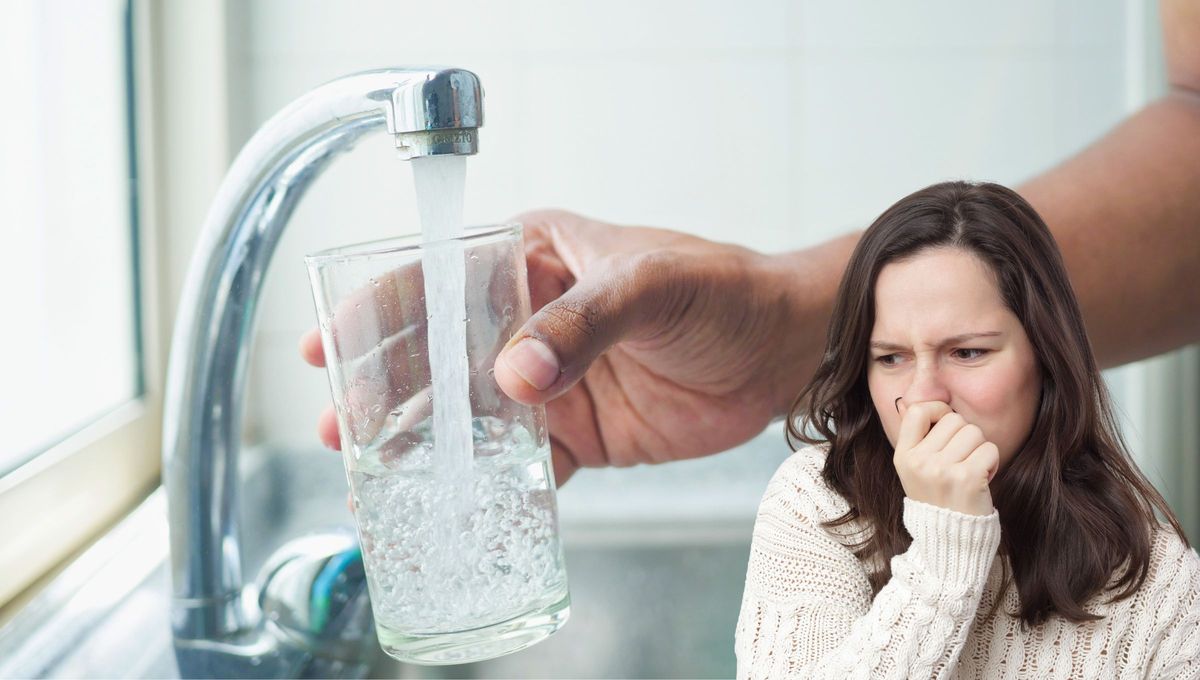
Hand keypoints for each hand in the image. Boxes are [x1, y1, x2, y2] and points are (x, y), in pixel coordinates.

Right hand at [301, 209, 823, 483]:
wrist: (783, 349)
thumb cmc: (721, 289)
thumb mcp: (650, 286)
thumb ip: (583, 323)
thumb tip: (516, 376)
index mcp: (532, 259)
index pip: (438, 278)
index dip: (376, 312)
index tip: (328, 347)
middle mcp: (527, 318)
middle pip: (437, 354)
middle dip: (383, 389)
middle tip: (340, 429)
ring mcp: (548, 379)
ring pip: (467, 414)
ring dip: (422, 442)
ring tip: (371, 475)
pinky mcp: (577, 433)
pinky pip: (519, 463)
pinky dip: (488, 485)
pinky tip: (451, 505)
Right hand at [892, 401, 998, 515]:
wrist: (950, 540)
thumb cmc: (937, 499)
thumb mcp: (913, 470)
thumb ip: (914, 438)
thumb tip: (906, 402)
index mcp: (903, 456)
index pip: (918, 410)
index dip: (938, 411)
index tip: (946, 426)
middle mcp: (920, 462)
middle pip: (954, 420)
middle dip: (964, 436)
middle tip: (961, 459)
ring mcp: (942, 470)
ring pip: (974, 432)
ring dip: (980, 448)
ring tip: (971, 469)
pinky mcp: (967, 479)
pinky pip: (990, 449)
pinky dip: (992, 462)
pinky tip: (983, 478)